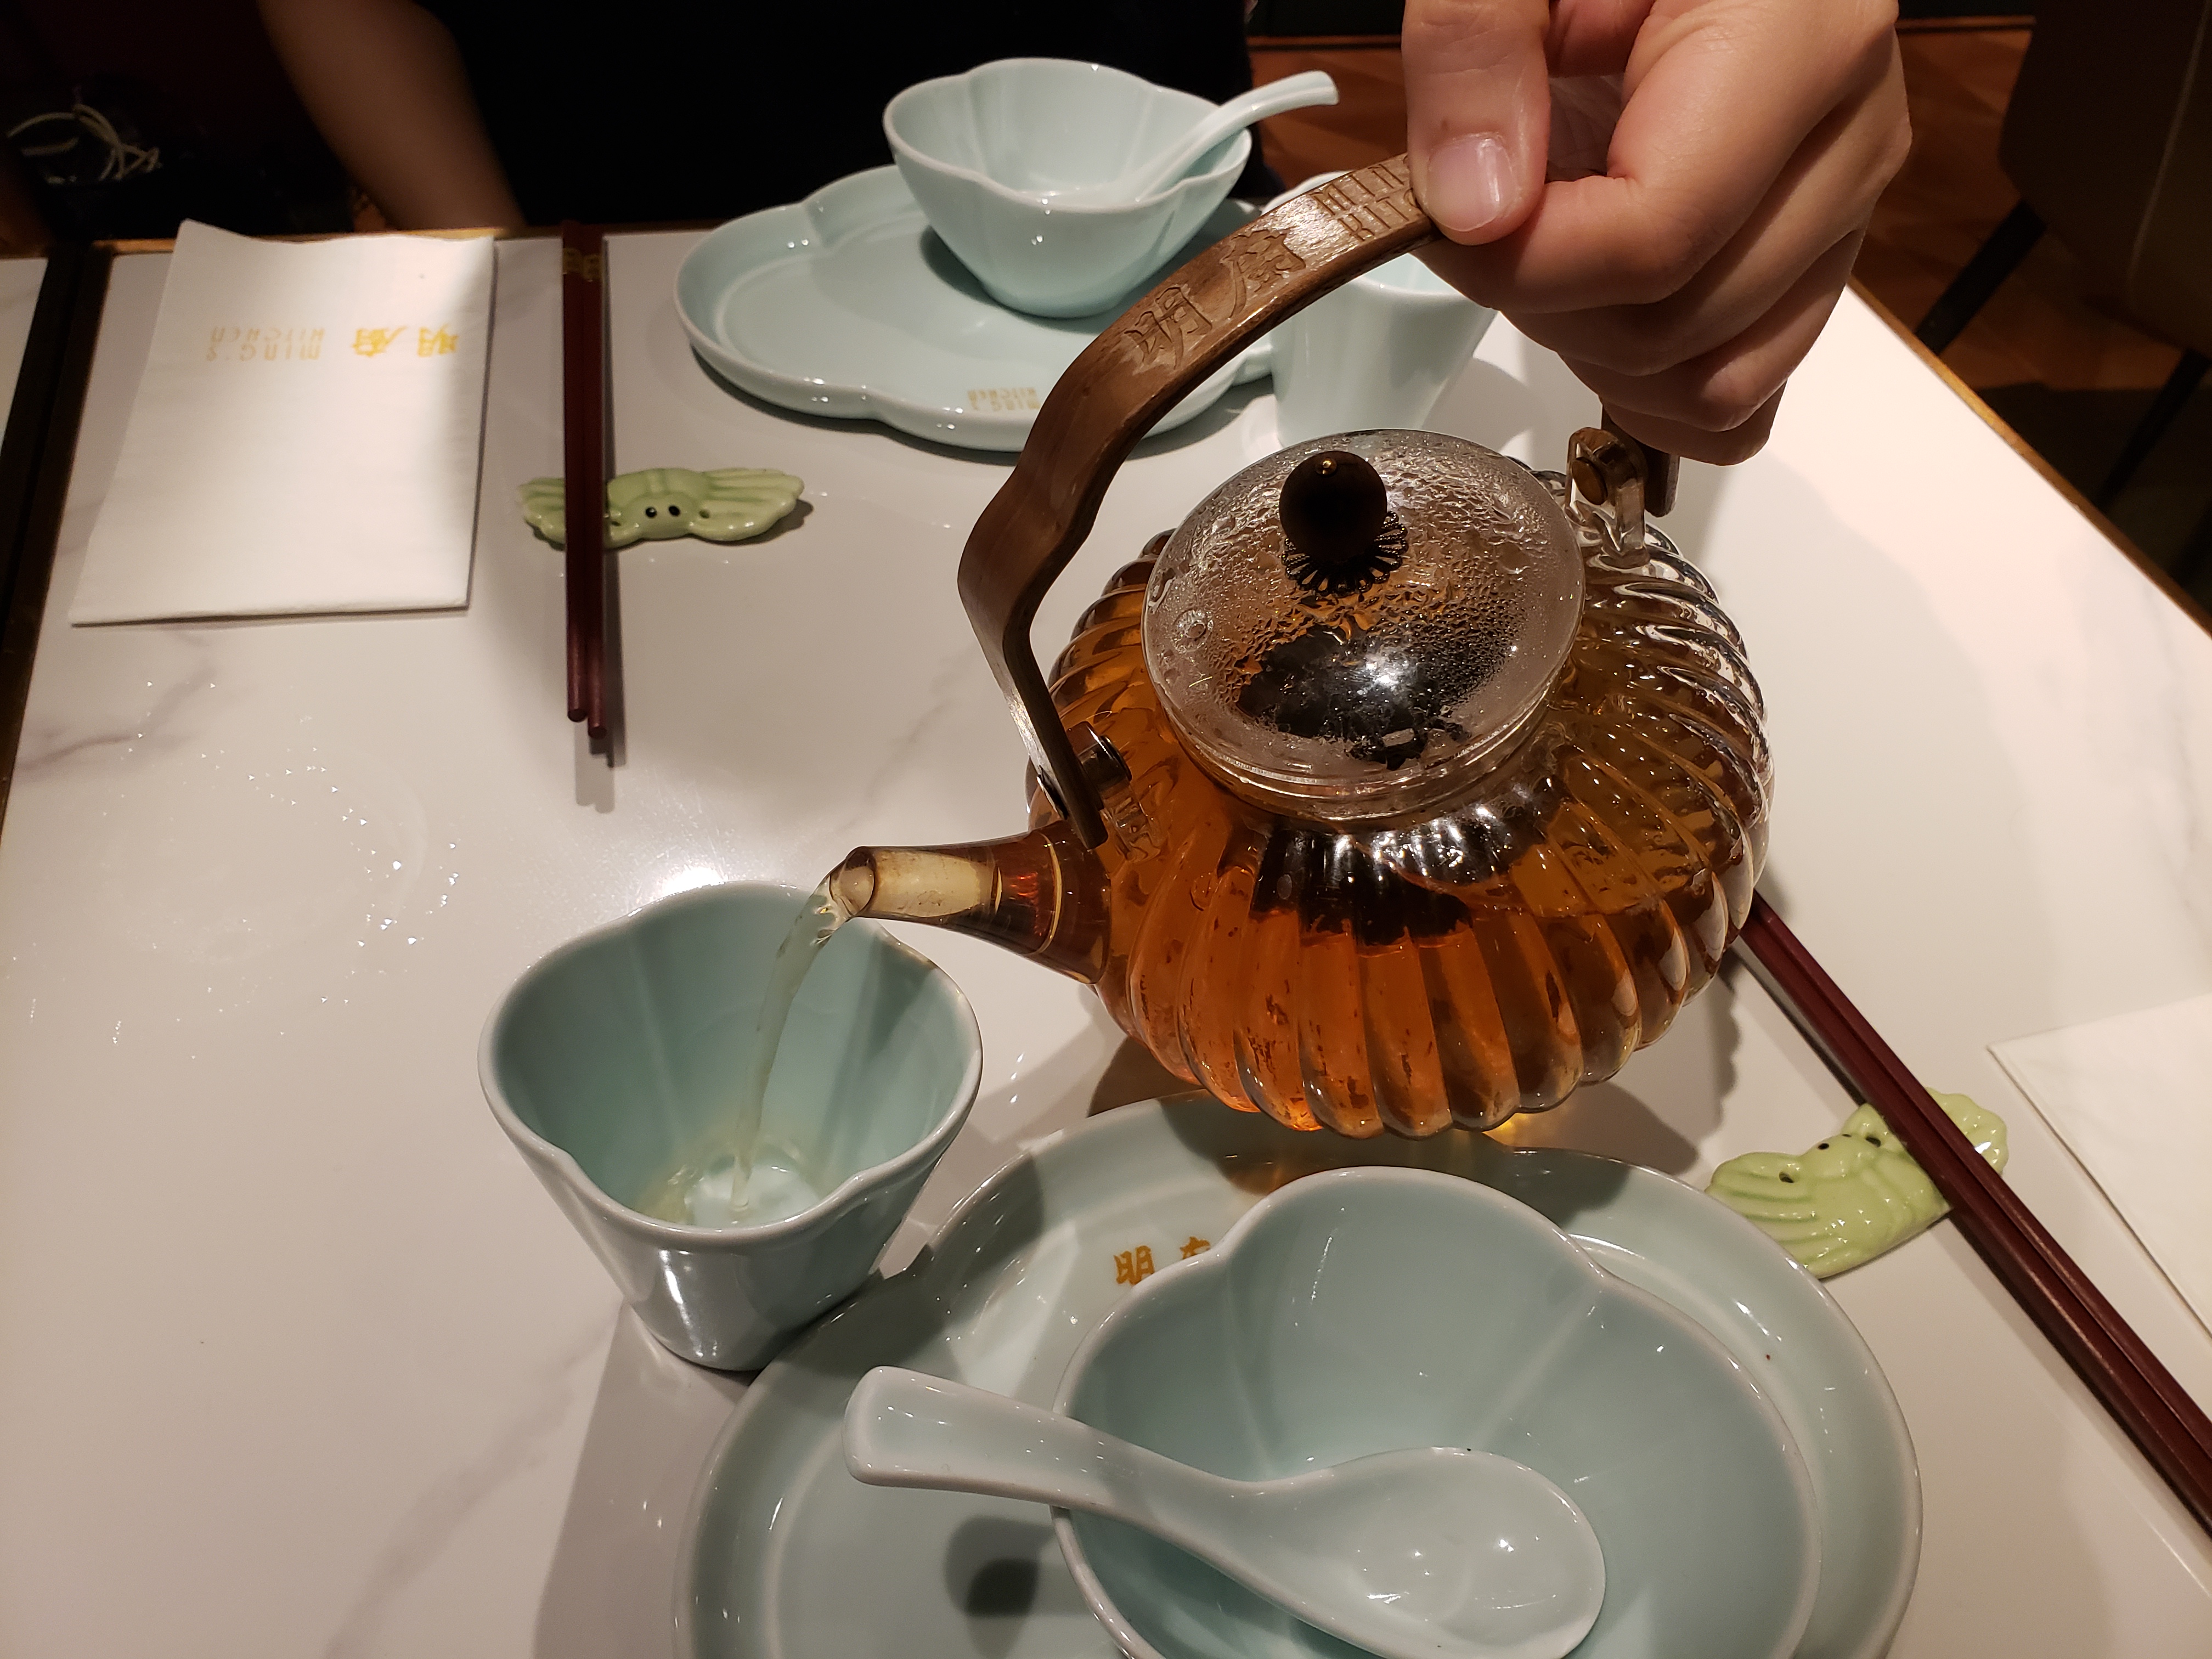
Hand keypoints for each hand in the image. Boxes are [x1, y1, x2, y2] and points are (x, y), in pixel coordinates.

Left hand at [1401, 0, 1909, 461]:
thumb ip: (1475, 45)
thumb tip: (1478, 208)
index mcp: (1801, 33)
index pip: (1658, 232)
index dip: (1523, 261)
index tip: (1446, 218)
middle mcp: (1851, 131)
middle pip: (1681, 323)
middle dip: (1550, 303)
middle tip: (1492, 217)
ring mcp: (1843, 206)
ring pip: (1719, 380)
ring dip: (1598, 352)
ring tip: (1547, 247)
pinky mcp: (1818, 258)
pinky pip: (1745, 392)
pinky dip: (1655, 387)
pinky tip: (1593, 312)